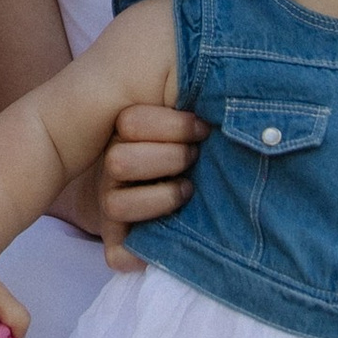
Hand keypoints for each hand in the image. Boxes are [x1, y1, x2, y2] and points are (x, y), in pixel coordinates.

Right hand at [97, 102, 204, 265]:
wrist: (166, 177)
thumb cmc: (187, 141)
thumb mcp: (187, 117)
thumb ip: (193, 102)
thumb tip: (225, 80)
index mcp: (123, 132)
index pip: (131, 122)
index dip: (174, 126)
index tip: (203, 128)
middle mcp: (112, 167)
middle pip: (119, 161)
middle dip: (168, 158)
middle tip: (194, 157)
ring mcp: (112, 203)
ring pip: (116, 204)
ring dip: (159, 199)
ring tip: (188, 192)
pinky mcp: (119, 238)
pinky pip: (116, 253)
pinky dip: (133, 256)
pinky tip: (156, 251)